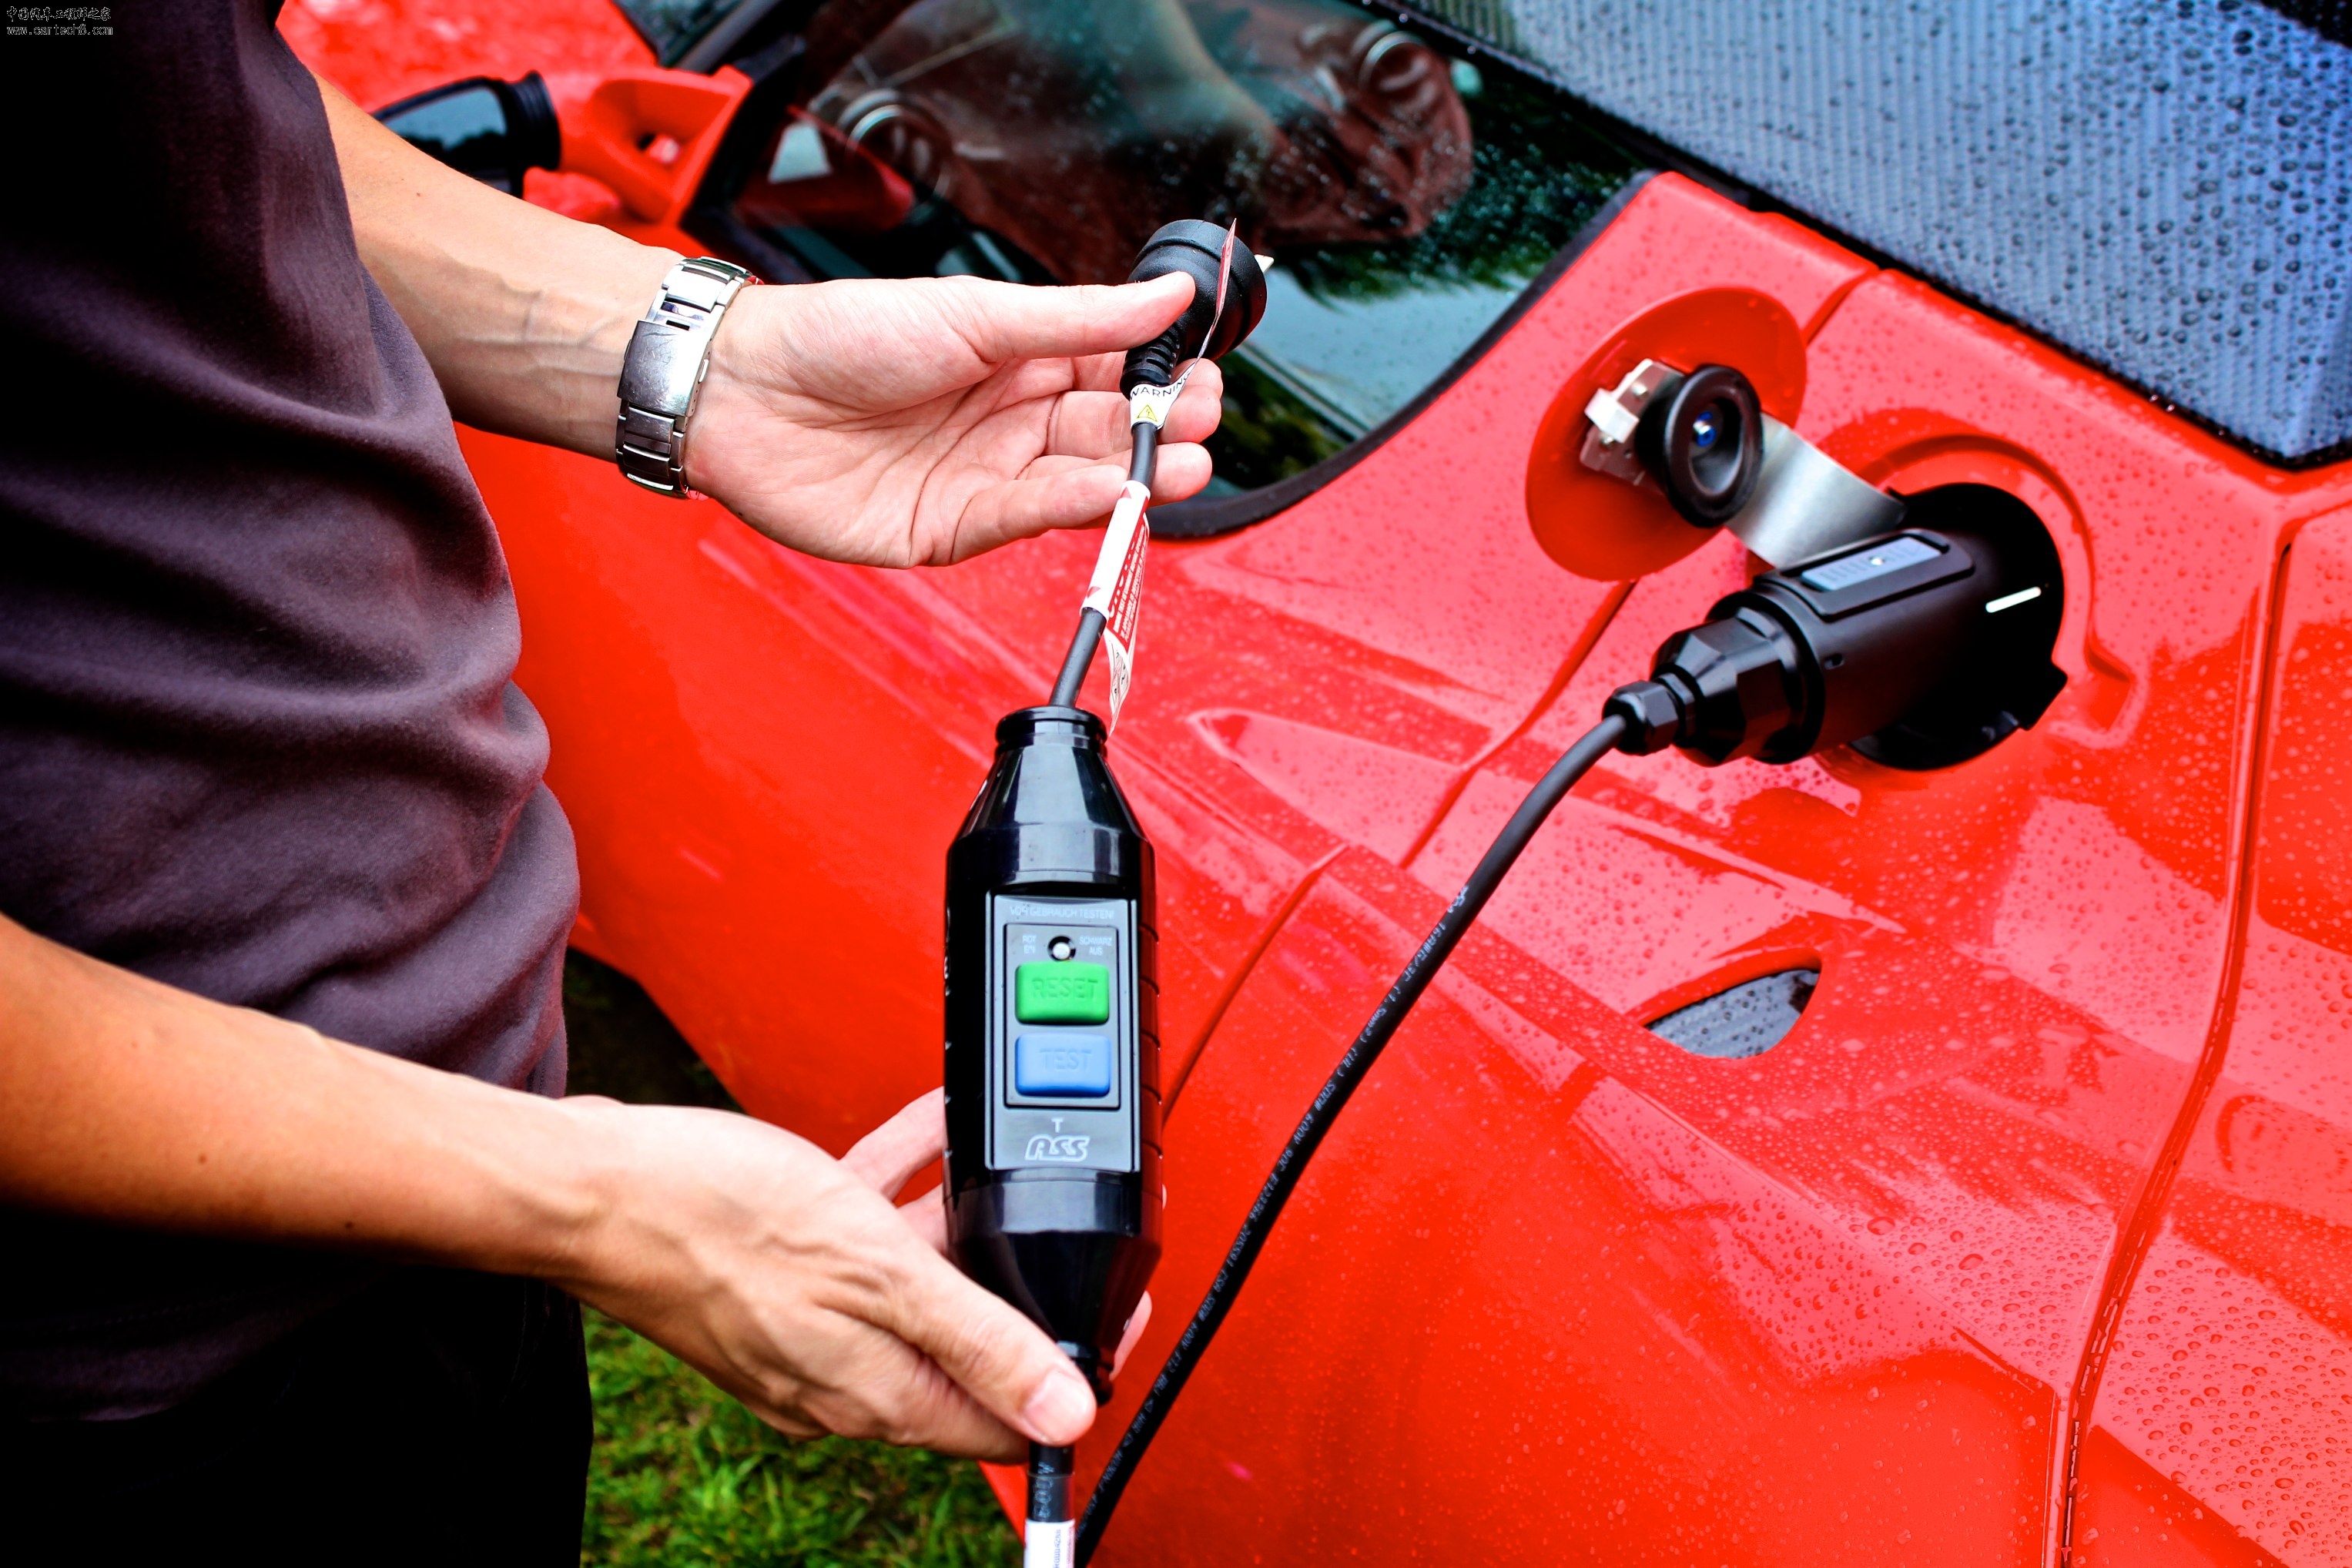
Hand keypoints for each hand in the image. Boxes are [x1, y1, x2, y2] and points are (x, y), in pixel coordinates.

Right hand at [555, 1090, 1101, 1458]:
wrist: (591, 1188)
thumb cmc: (713, 1221)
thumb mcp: (879, 1270)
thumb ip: (982, 1338)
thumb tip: (1068, 1410)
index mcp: (880, 1392)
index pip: (1009, 1419)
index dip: (1071, 1374)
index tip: (1110, 1314)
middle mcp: (845, 1375)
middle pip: (966, 1345)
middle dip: (1015, 1278)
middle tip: (1057, 1222)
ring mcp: (808, 1328)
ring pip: (913, 1282)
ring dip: (958, 1221)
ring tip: (995, 1159)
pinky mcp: (776, 1282)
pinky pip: (862, 1241)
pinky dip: (900, 1190)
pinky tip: (926, 1130)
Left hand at [686, 273, 1225, 566]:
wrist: (742, 390)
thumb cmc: (843, 335)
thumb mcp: (974, 314)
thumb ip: (1078, 318)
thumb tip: (1171, 296)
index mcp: (1020, 360)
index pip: (1113, 374)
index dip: (1161, 379)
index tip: (1204, 378)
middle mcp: (1009, 423)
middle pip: (1104, 435)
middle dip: (1158, 432)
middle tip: (1198, 427)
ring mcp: (982, 479)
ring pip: (1074, 485)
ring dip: (1131, 478)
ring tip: (1179, 468)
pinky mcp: (950, 530)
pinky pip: (1020, 520)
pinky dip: (1067, 507)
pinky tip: (1105, 490)